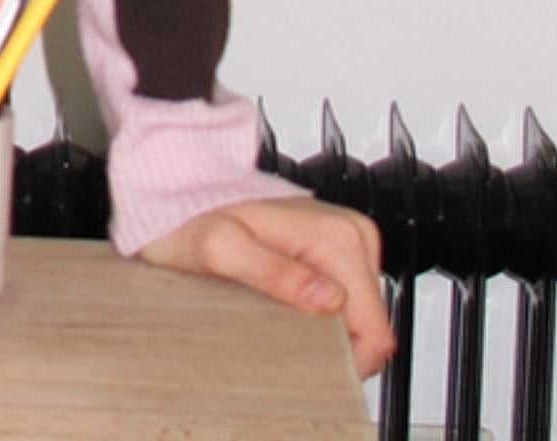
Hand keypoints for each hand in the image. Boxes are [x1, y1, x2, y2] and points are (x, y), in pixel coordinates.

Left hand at [139, 195, 394, 378]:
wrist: (180, 196)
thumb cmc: (194, 219)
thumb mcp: (221, 249)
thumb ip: (274, 273)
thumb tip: (328, 299)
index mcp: (338, 236)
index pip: (375, 332)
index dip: (345, 360)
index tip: (305, 359)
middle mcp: (350, 234)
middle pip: (369, 329)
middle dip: (331, 344)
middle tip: (277, 329)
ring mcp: (345, 243)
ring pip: (358, 320)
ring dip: (323, 330)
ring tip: (275, 313)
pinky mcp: (335, 254)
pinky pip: (345, 306)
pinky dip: (318, 317)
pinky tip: (284, 306)